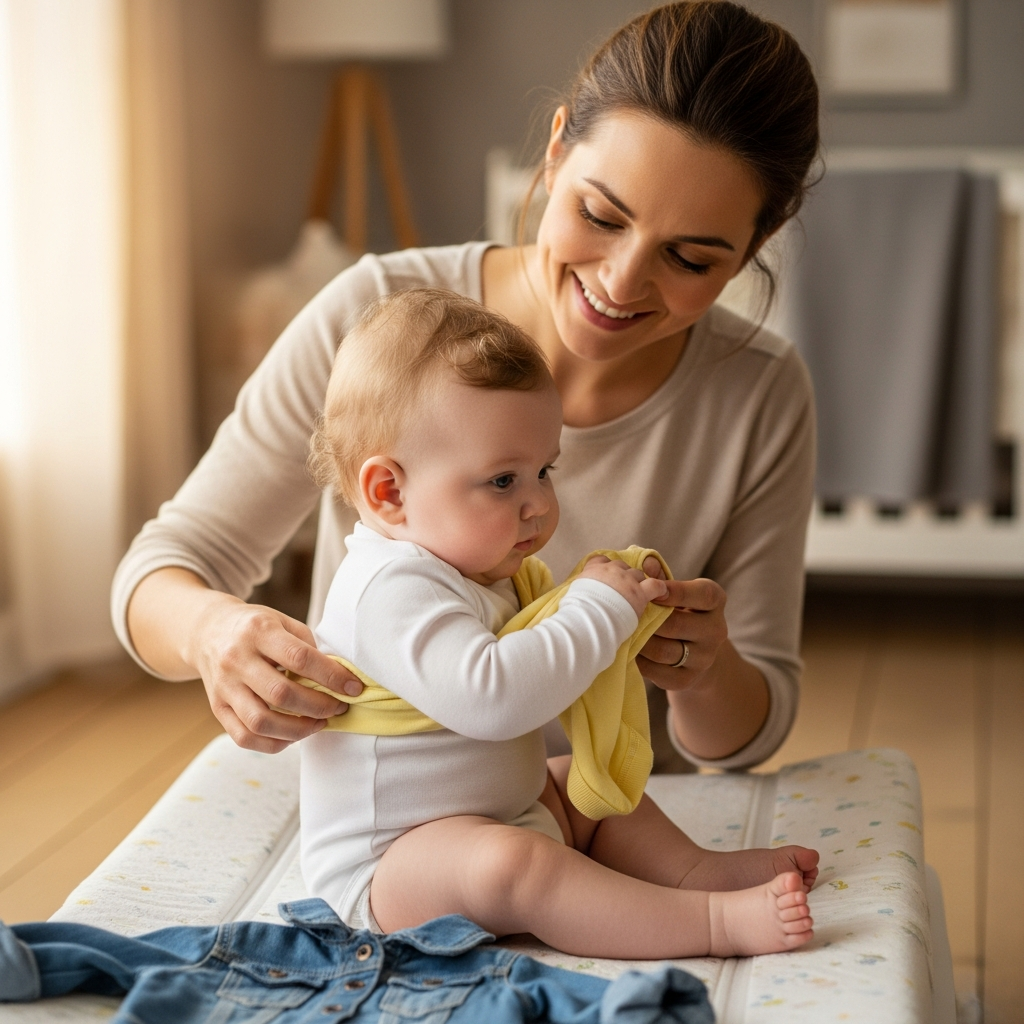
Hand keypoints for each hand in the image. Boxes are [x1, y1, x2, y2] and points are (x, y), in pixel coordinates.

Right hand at [185, 591, 363, 753]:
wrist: (207, 631)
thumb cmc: (256, 627)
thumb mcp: (282, 621)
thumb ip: (307, 646)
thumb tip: (336, 678)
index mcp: (259, 631)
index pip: (300, 658)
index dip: (331, 677)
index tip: (354, 688)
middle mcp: (237, 659)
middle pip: (281, 694)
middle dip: (318, 707)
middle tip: (338, 708)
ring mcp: (224, 686)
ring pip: (261, 721)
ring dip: (298, 730)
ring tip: (319, 724)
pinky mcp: (217, 708)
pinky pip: (244, 737)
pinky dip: (273, 743)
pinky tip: (293, 735)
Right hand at [578, 555, 668, 618]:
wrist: (588, 619)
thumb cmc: (576, 611)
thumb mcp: (572, 593)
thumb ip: (580, 589)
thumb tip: (579, 597)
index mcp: (593, 570)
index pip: (600, 559)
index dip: (605, 568)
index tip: (606, 577)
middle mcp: (611, 570)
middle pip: (622, 566)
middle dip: (623, 576)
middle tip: (622, 590)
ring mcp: (627, 580)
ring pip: (638, 575)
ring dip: (638, 583)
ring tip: (637, 595)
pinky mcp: (639, 593)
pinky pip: (655, 585)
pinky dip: (659, 589)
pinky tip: (661, 594)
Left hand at [635, 556, 728, 690]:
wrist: (692, 651)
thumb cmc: (676, 609)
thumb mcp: (674, 590)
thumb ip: (660, 576)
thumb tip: (646, 563)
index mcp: (715, 601)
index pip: (703, 595)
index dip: (678, 591)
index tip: (654, 588)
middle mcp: (716, 630)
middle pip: (678, 624)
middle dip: (649, 618)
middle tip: (626, 612)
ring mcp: (704, 658)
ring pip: (665, 650)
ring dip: (640, 641)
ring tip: (624, 631)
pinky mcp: (688, 679)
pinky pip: (659, 672)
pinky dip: (640, 662)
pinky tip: (630, 650)